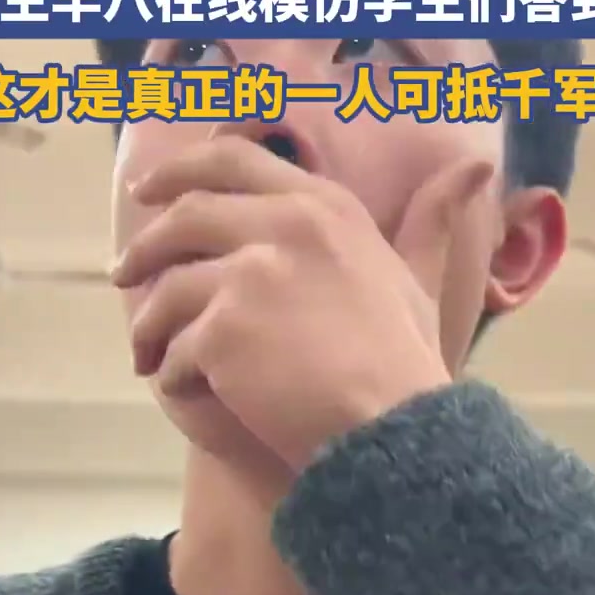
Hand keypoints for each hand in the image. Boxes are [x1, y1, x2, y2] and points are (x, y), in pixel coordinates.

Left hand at [112, 135, 493, 471]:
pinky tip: (179, 391)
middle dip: (145, 247)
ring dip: (149, 325)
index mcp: (324, 205)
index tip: (151, 195)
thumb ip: (425, 223)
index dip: (182, 174)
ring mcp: (250, 273)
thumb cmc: (407, 364)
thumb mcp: (417, 277)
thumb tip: (473, 168)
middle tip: (121, 272)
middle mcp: (284, 224)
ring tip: (145, 353)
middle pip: (185, 217)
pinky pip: (174, 350)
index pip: (233, 162)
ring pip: (168, 290)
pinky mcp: (223, 328)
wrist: (390, 431)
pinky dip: (170, 373)